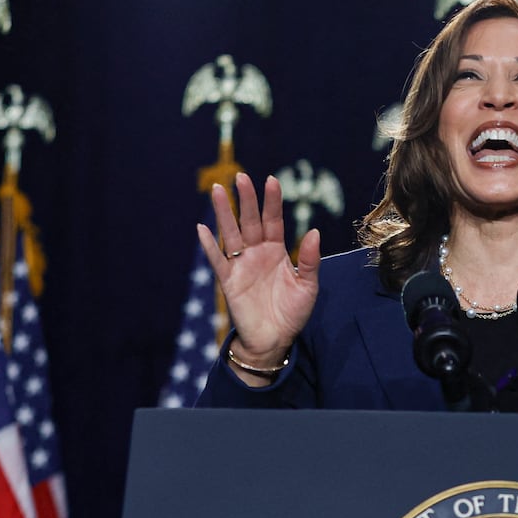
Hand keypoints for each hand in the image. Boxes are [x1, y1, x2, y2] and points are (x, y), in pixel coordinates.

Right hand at [195, 172, 321, 366]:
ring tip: (218, 191)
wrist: (274, 340)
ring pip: (231, 234)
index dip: (272, 201)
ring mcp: (241, 265)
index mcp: (277, 251)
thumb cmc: (291, 313)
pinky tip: (202, 228)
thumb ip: (310, 260)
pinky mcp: (229, 281)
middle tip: (240, 177)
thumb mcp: (308, 286)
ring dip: (224, 213)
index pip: (273, 221)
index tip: (271, 180)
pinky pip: (218, 260)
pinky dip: (209, 246)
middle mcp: (257, 253)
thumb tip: (315, 232)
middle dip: (246, 199)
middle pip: (250, 221)